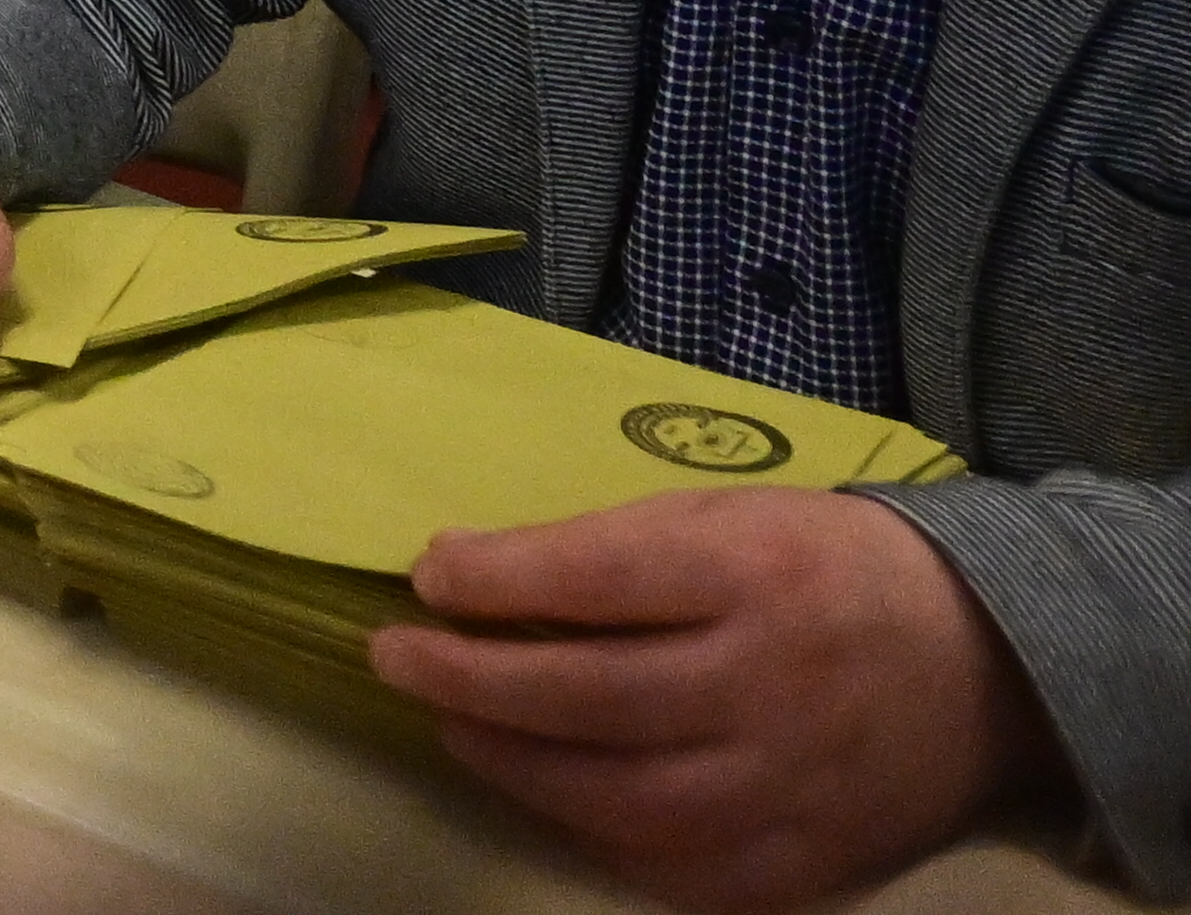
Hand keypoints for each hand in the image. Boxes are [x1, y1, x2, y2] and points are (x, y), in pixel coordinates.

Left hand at [371, 486, 1060, 904]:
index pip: (599, 579)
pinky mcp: (809, 863)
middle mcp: (776, 687)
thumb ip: (610, 546)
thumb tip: (466, 574)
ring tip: (456, 725)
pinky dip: (594, 835)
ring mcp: (795, 788)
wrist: (991, 668)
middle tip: (396, 657)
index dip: (496, 581)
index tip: (427, 576)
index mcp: (759, 575)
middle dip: (473, 680)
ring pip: (622, 800)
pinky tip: (547, 793)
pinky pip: (679, 870)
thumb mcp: (731, 517)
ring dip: (514, 765)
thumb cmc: (829, 570)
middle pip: (593, 698)